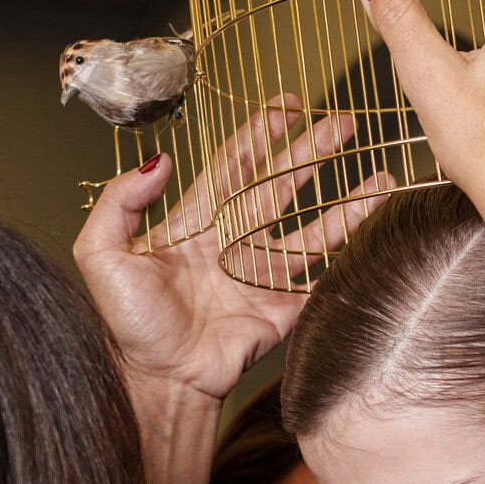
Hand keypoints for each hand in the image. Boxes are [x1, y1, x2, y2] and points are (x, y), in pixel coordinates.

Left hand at [73, 98, 392, 403]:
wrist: (159, 379)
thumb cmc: (127, 323)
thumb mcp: (103, 253)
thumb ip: (121, 202)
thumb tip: (160, 160)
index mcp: (197, 224)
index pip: (235, 166)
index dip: (259, 134)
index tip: (286, 105)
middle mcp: (236, 244)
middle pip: (282, 187)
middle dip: (313, 154)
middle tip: (343, 125)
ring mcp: (263, 277)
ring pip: (315, 231)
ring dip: (348, 205)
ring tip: (381, 177)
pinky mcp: (284, 310)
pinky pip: (324, 280)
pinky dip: (351, 258)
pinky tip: (377, 235)